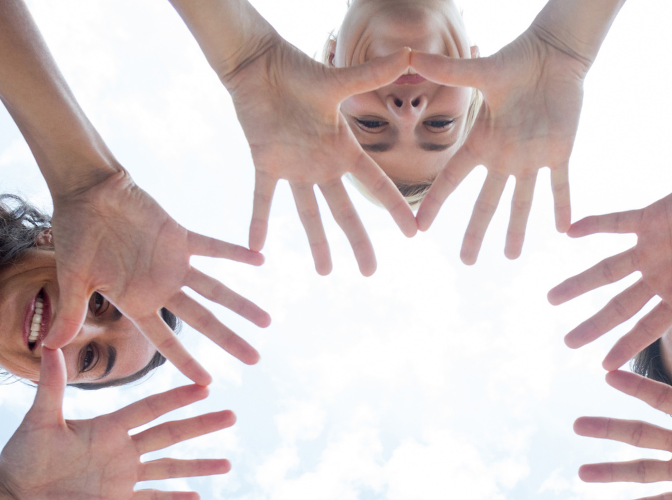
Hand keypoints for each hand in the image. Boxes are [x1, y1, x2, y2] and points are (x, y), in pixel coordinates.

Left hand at [0, 348, 234, 499]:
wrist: (18, 489)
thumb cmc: (24, 451)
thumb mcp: (39, 418)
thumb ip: (50, 386)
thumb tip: (50, 346)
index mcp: (108, 426)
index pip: (149, 409)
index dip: (176, 399)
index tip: (204, 387)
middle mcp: (123, 447)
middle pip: (169, 434)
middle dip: (201, 426)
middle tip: (231, 416)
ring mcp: (124, 474)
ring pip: (169, 468)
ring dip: (198, 466)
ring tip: (227, 464)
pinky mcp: (118, 499)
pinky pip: (151, 499)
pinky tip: (197, 499)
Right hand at [43, 169, 269, 385]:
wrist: (85, 192)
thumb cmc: (75, 234)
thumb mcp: (71, 278)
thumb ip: (69, 312)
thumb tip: (48, 348)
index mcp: (135, 302)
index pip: (165, 339)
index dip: (186, 360)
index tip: (208, 383)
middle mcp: (159, 288)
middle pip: (201, 321)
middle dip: (228, 340)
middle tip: (255, 360)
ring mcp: (172, 263)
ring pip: (214, 289)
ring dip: (240, 304)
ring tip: (267, 322)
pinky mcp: (179, 236)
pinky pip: (213, 247)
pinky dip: (234, 252)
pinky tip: (260, 261)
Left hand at [221, 38, 418, 275]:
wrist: (258, 65)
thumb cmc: (297, 69)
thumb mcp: (338, 80)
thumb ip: (372, 74)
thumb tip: (412, 55)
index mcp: (343, 147)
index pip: (375, 183)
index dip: (394, 208)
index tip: (413, 233)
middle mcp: (322, 163)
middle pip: (344, 209)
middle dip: (358, 241)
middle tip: (370, 272)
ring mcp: (294, 166)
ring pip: (308, 212)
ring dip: (316, 242)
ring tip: (324, 273)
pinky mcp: (265, 162)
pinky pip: (262, 198)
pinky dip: (258, 221)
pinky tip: (257, 248)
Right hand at [408, 29, 591, 262]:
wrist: (553, 55)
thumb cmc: (516, 60)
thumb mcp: (481, 71)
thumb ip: (449, 70)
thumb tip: (410, 56)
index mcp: (482, 141)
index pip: (453, 178)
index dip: (437, 202)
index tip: (420, 226)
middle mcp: (504, 156)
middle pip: (486, 202)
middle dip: (477, 232)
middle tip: (468, 262)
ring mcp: (531, 157)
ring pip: (522, 201)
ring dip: (517, 229)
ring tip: (511, 256)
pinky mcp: (559, 152)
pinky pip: (560, 185)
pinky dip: (561, 205)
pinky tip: (562, 230)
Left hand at [550, 163, 671, 370]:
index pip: (648, 326)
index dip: (626, 346)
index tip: (602, 367)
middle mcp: (660, 274)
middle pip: (619, 305)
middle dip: (593, 324)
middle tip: (567, 343)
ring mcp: (650, 247)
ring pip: (607, 270)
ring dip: (580, 283)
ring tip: (551, 298)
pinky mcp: (648, 218)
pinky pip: (616, 222)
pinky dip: (594, 225)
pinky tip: (569, 232)